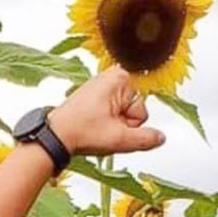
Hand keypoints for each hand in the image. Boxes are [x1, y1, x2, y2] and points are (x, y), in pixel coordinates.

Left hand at [48, 66, 164, 156]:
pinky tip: (95, 126)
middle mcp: (111, 77)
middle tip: (105, 129)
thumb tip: (161, 137)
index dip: (131, 125)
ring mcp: (103, 86)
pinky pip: (113, 114)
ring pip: (124, 114)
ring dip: (115, 126)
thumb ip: (147, 138)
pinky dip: (106, 123)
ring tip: (98, 128)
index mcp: (120, 79)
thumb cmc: (81, 130)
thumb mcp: (121, 139)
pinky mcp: (96, 95)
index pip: (143, 111)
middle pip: (134, 111)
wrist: (57, 135)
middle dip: (123, 125)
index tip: (114, 126)